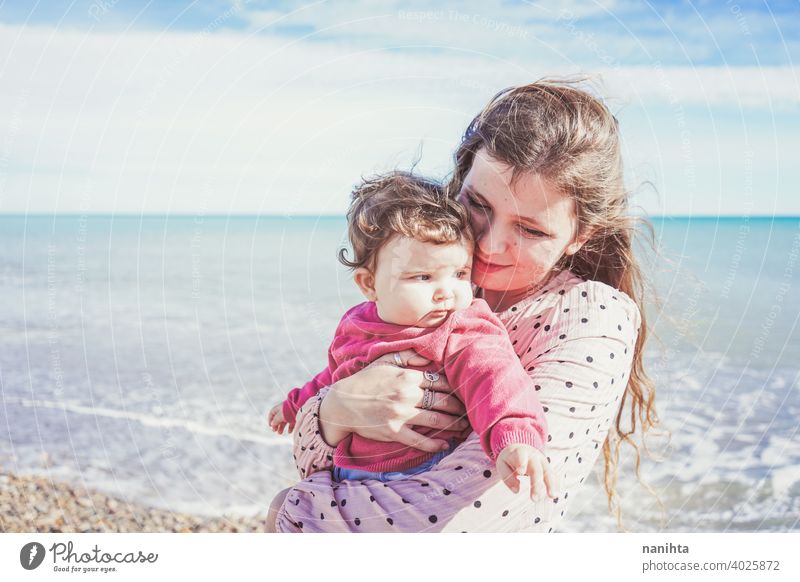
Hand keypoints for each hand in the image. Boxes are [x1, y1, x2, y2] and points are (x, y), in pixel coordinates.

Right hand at [268, 403, 294, 434]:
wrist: (301, 406)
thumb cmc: (289, 410)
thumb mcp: (280, 416)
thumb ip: (276, 420)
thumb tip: (272, 424)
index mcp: (279, 408)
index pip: (272, 413)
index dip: (270, 419)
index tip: (270, 426)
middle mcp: (284, 410)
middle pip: (278, 418)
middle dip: (276, 425)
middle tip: (275, 431)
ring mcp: (290, 413)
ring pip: (285, 421)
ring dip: (282, 427)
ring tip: (280, 433)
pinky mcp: (296, 416)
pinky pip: (292, 422)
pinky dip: (290, 427)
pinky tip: (289, 432)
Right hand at [319, 348, 469, 452]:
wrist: (342, 403)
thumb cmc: (364, 381)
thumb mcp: (384, 361)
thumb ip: (407, 357)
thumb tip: (428, 358)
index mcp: (406, 376)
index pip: (439, 381)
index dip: (454, 387)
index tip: (464, 391)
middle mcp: (407, 395)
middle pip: (442, 400)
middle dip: (459, 406)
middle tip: (470, 410)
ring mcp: (401, 414)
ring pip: (436, 420)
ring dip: (453, 424)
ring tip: (464, 427)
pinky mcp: (394, 432)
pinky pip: (419, 440)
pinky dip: (434, 444)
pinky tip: (444, 445)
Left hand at [495, 443, 557, 500]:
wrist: (520, 448)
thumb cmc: (510, 459)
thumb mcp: (502, 464)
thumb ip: (507, 476)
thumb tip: (516, 490)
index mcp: (520, 452)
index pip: (521, 455)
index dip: (521, 463)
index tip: (520, 472)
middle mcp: (533, 456)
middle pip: (536, 469)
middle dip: (536, 483)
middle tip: (534, 498)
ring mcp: (542, 461)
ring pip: (548, 472)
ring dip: (550, 485)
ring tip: (552, 496)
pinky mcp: (547, 467)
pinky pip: (552, 476)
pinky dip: (554, 485)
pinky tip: (554, 494)